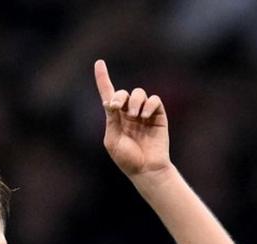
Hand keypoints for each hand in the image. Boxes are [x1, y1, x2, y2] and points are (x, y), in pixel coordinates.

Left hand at [94, 59, 170, 178]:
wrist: (146, 169)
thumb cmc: (127, 158)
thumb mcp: (112, 139)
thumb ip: (111, 119)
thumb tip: (109, 100)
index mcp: (115, 118)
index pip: (108, 94)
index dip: (103, 78)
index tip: (98, 63)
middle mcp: (129, 113)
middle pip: (123, 92)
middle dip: (120, 96)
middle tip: (118, 107)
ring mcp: (144, 113)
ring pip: (139, 93)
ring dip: (134, 101)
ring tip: (135, 115)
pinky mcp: (158, 115)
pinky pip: (154, 100)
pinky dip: (149, 104)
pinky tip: (145, 115)